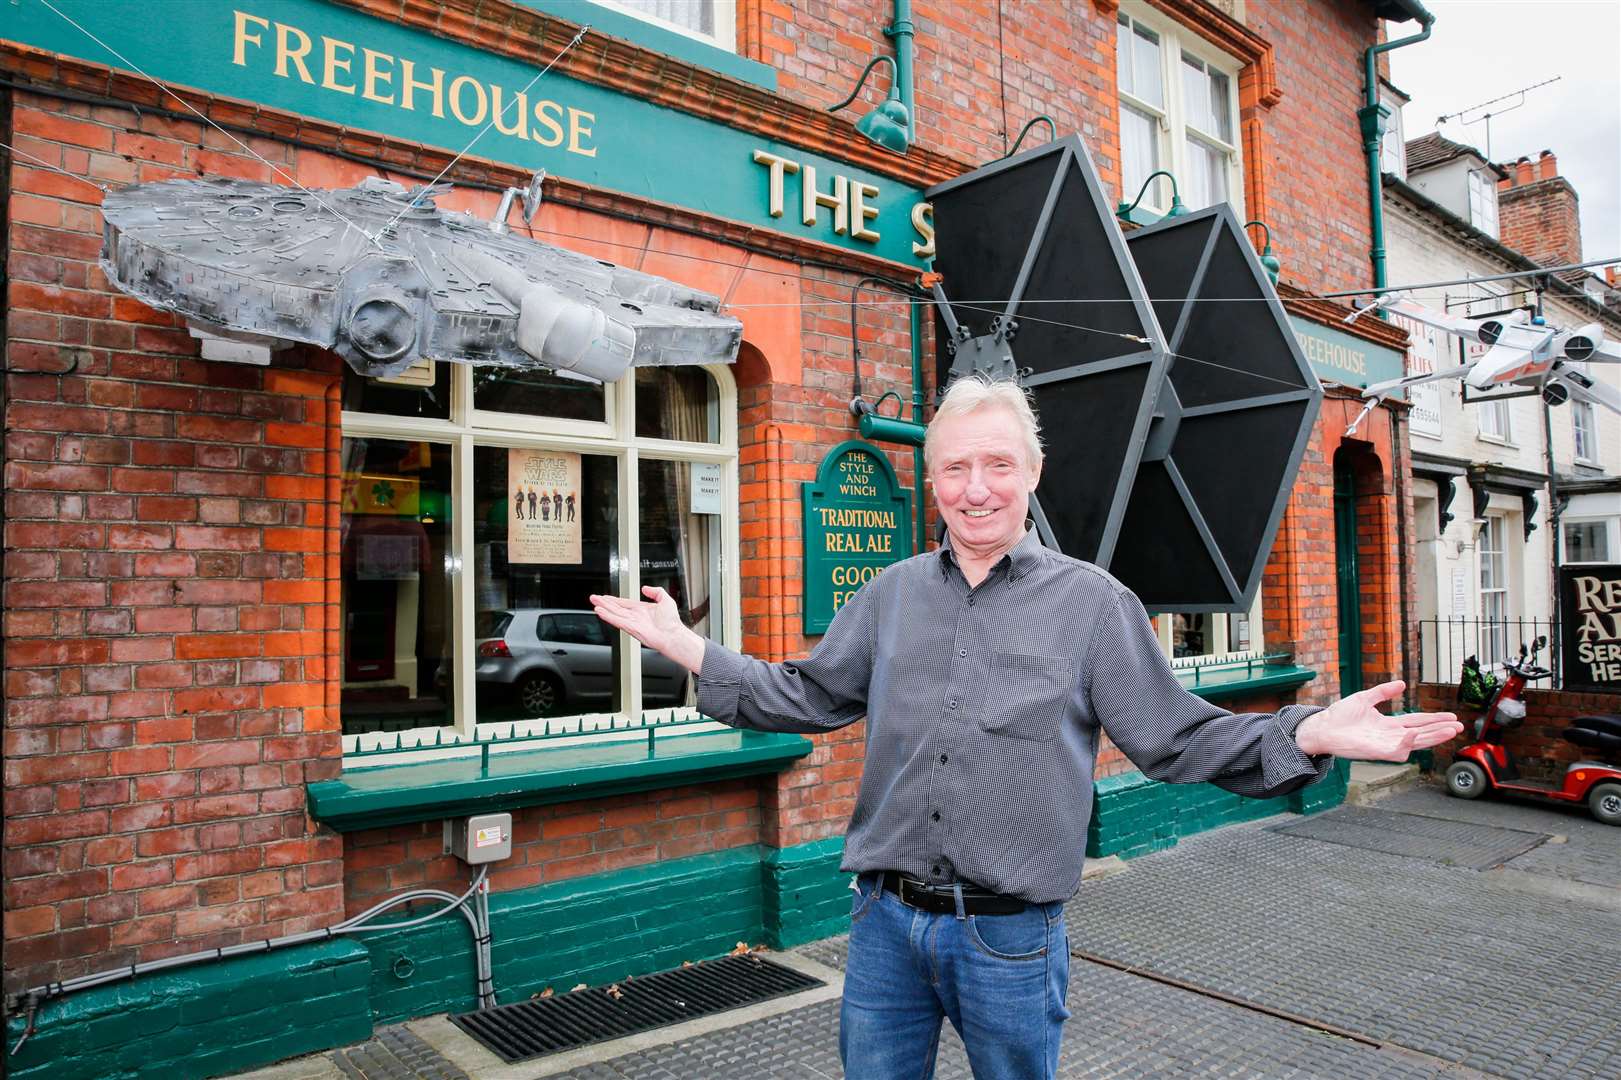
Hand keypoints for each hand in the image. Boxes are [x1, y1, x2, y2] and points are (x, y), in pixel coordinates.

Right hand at [590, 586, 705, 673]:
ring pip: (615, 613)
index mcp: (642, 610)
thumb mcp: (666, 599)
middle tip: (594, 598)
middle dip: (605, 602)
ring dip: (604, 608)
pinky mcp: (630, 628)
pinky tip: (600, 612)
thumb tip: (645, 588)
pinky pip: (617, 620)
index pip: (625, 603)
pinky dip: (608, 616)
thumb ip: (656, 591)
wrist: (673, 634)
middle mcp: (636, 616)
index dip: (614, 600)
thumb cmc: (672, 622)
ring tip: (594, 603)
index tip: (605, 597)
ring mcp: (632, 622)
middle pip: (616, 608)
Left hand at [1293, 680, 1461, 760]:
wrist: (1321, 727)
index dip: (1434, 719)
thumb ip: (1383, 692)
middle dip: (1440, 730)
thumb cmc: (1340, 716)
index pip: (1417, 721)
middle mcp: (1390, 736)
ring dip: (1432, 737)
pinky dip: (1406, 743)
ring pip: (1415, 743)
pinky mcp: (1376, 752)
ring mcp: (1385, 744)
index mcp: (1389, 724)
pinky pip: (1397, 750)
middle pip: (1422, 733)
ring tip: (1449, 730)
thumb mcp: (1365, 698)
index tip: (1451, 716)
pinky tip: (1415, 734)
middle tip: (1459, 726)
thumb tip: (1402, 684)